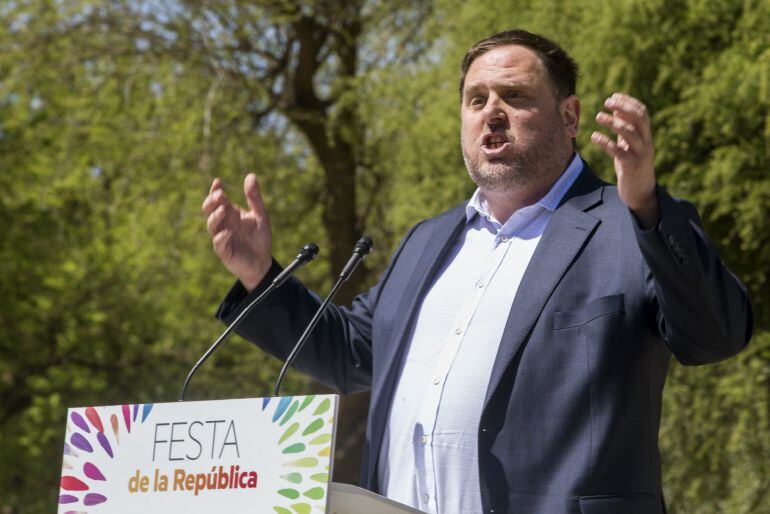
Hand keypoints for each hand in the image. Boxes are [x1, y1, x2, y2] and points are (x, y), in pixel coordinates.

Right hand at [202, 174, 272, 291]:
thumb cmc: (259, 238)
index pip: (218, 199)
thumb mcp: (260, 215)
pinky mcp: (224, 251)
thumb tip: (251, 175)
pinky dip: (221, 237)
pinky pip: (218, 243)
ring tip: (223, 209)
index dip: (215, 190)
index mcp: (230, 213)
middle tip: (220, 195)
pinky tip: (227, 232)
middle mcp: (223, 223)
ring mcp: (222, 237)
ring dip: (215, 216)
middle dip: (212, 201)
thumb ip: (254, 198)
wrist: (262, 262)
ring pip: (211, 225)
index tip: (218, 182)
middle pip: (209, 210)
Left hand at [591, 92, 659, 228]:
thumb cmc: (632, 166)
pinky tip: (594, 137)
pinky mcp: (631, 167)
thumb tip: (617, 108)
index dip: (629, 102)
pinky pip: (619, 152)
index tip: (613, 96)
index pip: (642, 112)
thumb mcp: (629, 144)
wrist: (640, 193)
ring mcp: (640, 154)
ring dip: (613, 122)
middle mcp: (646, 142)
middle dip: (624, 107)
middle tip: (607, 102)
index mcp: (646, 136)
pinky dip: (606, 143)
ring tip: (598, 116)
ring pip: (630, 133)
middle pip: (639, 118)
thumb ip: (625, 128)